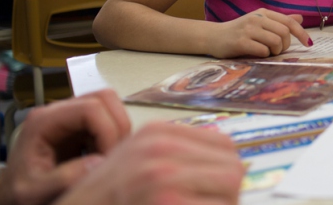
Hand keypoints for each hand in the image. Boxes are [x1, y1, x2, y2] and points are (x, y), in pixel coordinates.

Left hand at [0, 90, 129, 204]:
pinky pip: (108, 121)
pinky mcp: (80, 127)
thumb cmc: (18, 192)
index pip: (91, 108)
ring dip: (118, 131)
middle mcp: (57, 112)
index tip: (108, 157)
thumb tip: (98, 162)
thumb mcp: (34, 191)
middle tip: (114, 155)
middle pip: (104, 98)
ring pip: (110, 106)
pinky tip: (102, 158)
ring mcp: (70, 117)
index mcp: (43, 122)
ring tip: (107, 157)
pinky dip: (114, 138)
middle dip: (117, 126)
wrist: (11, 195)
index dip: (108, 130)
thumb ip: (62, 179)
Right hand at [54, 123, 243, 204]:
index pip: (224, 148)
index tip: (213, 193)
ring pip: (230, 191)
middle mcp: (161, 148)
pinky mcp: (167, 202)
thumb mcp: (134, 165)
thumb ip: (173, 158)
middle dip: (225, 195)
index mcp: (157, 134)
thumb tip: (223, 166)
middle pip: (232, 170)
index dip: (222, 176)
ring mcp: (163, 176)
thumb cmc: (100, 202)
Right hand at [211, 9, 309, 57]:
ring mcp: (248, 29)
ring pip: (275, 42)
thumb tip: (300, 18)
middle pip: (284, 32)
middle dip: (285, 45)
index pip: (289, 21)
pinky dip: (264, 55)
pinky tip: (258, 54)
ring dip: (275, 51)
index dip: (301, 33)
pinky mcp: (240, 42)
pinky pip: (262, 50)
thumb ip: (279, 21)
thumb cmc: (239, 31)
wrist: (213, 37)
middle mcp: (257, 18)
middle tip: (277, 50)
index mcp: (263, 12)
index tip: (308, 44)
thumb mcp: (260, 22)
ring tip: (268, 53)